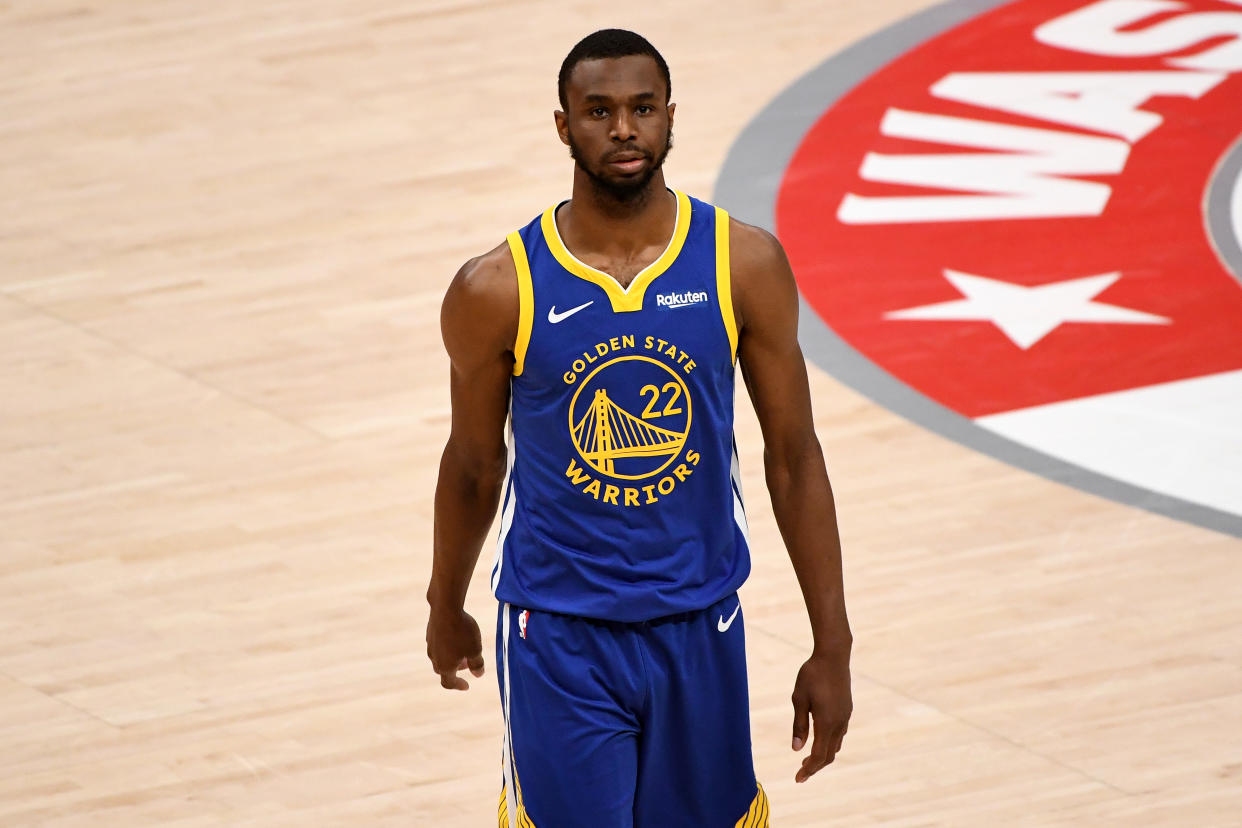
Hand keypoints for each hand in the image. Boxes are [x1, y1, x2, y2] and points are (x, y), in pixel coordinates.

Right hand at [426, 607, 484, 689]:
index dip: (458, 686)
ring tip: (463, 648)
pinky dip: (446, 645)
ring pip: (439, 656)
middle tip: (467, 664)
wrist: (446, 607)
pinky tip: (455, 636)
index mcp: (445, 666)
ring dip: (450, 657)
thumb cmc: (462, 631)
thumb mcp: (475, 649)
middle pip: (443, 670)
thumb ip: (477, 664)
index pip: (449, 683)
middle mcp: (434, 658)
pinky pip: (438, 644)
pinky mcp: (430, 632)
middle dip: (455, 670)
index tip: (467, 686)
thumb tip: (478, 675)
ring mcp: (430, 644)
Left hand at [790, 650, 851, 781]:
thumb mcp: (799, 699)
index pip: (818, 755)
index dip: (808, 770)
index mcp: (826, 723)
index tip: (797, 779)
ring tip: (808, 760)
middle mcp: (839, 723)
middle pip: (829, 755)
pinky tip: (820, 740)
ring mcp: (845, 717)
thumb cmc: (812, 675)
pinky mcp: (846, 710)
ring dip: (823, 755)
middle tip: (800, 774)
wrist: (833, 656)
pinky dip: (829, 743)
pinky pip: (839, 734)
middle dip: (815, 767)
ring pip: (836, 745)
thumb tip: (796, 749)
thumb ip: (799, 725)